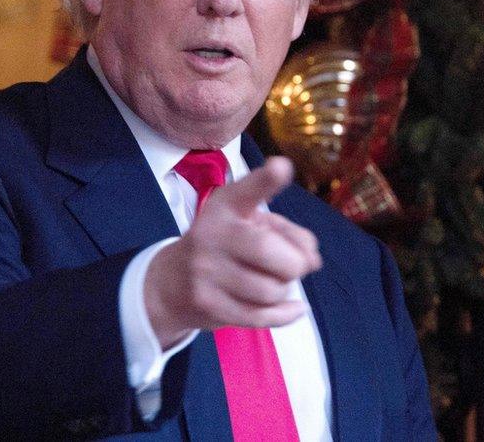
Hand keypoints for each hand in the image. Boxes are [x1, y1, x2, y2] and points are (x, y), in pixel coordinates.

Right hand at [144, 156, 322, 348]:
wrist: (171, 283)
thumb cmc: (226, 246)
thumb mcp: (251, 225)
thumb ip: (288, 233)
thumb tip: (312, 259)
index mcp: (226, 205)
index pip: (248, 191)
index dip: (266, 180)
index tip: (281, 167)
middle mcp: (212, 233)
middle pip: (269, 251)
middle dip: (296, 264)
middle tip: (294, 266)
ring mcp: (205, 270)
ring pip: (270, 290)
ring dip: (284, 290)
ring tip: (273, 283)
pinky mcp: (207, 304)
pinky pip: (261, 316)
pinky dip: (286, 314)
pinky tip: (293, 308)